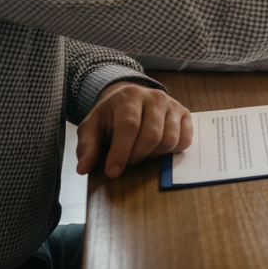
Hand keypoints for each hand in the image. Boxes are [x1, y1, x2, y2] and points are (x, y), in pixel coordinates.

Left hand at [76, 81, 192, 178]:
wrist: (129, 98)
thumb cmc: (110, 116)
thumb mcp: (92, 128)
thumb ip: (87, 147)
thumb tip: (83, 168)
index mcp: (129, 97)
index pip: (129, 127)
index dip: (121, 152)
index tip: (112, 171)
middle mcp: (155, 97)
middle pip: (151, 136)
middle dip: (137, 156)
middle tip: (127, 161)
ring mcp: (172, 104)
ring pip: (169, 140)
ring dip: (153, 155)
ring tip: (140, 153)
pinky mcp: (185, 113)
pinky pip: (185, 140)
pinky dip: (172, 151)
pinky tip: (157, 149)